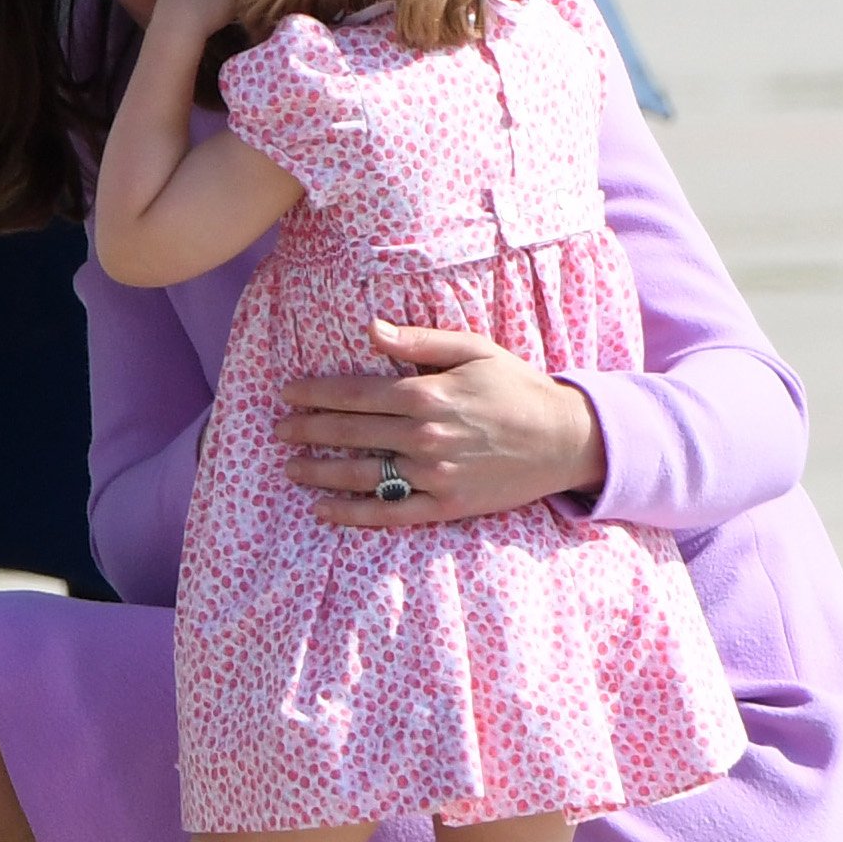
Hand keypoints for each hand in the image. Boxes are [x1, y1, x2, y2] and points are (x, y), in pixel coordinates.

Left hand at [276, 319, 606, 526]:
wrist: (565, 438)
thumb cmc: (518, 386)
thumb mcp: (473, 349)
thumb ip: (418, 340)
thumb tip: (369, 327)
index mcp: (427, 393)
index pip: (355, 393)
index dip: (316, 394)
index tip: (287, 394)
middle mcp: (424, 435)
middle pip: (350, 432)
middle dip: (308, 430)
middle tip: (276, 430)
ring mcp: (434, 474)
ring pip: (361, 473)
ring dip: (319, 471)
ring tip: (290, 467)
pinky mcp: (446, 505)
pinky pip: (390, 512)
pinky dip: (352, 514)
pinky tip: (322, 510)